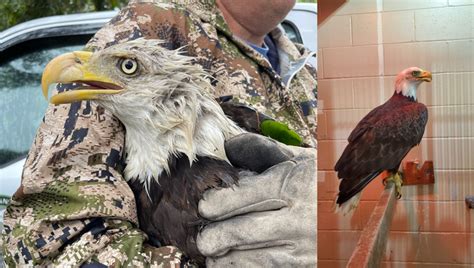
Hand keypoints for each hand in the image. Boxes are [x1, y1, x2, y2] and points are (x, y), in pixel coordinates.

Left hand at [196, 133, 316, 266]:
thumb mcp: (298, 158)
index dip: (220, 203)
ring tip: (214, 258)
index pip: (247, 195)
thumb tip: (228, 145)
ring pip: (256, 258)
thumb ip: (262, 150)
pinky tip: (235, 265)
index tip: (205, 207)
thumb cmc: (323, 179)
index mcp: (294, 185)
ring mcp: (306, 246)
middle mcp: (299, 217)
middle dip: (217, 237)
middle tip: (202, 240)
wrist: (364, 208)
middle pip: (246, 231)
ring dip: (229, 260)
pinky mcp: (309, 264)